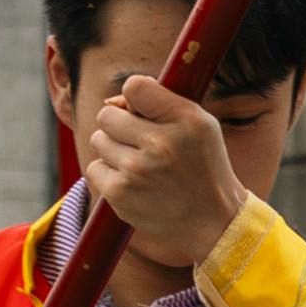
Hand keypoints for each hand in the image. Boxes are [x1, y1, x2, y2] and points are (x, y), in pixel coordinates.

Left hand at [76, 72, 249, 285]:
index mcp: (186, 120)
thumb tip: (110, 100)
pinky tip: (133, 182)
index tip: (142, 110)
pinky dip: (108, 174)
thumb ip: (159, 103)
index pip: (134, 86)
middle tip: (141, 142)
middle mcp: (160, 143)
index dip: (133, 97)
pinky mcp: (119, 193)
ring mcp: (137, 170)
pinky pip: (94, 167)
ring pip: (98, 139)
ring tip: (141, 165)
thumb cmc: (201, 165)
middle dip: (119, 125)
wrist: (212, 220)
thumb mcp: (198, 125)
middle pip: (107, 114)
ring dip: (113, 149)